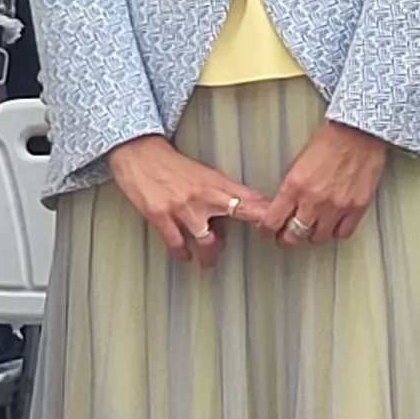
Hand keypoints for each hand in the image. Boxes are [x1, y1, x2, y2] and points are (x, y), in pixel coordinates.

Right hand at [105, 135, 274, 270]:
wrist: (140, 155)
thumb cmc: (171, 164)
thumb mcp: (204, 173)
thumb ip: (223, 190)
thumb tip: (246, 203)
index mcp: (215, 182)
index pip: (249, 197)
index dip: (266, 210)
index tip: (279, 220)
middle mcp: (203, 195)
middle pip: (240, 211)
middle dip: (255, 223)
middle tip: (265, 238)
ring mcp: (182, 208)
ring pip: (207, 239)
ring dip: (210, 254)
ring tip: (210, 263)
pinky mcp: (160, 216)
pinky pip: (176, 243)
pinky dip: (182, 254)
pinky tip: (185, 257)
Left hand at [259, 119, 389, 247]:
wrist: (359, 132)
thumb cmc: (330, 141)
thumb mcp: (298, 162)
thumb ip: (291, 188)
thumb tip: (286, 207)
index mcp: (294, 186)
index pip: (272, 222)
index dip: (267, 231)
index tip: (269, 231)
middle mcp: (314, 200)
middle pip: (293, 237)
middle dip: (288, 239)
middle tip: (289, 236)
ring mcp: (337, 206)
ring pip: (318, 238)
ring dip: (314, 234)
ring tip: (315, 227)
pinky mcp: (357, 207)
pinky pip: (343, 233)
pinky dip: (337, 231)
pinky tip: (335, 223)